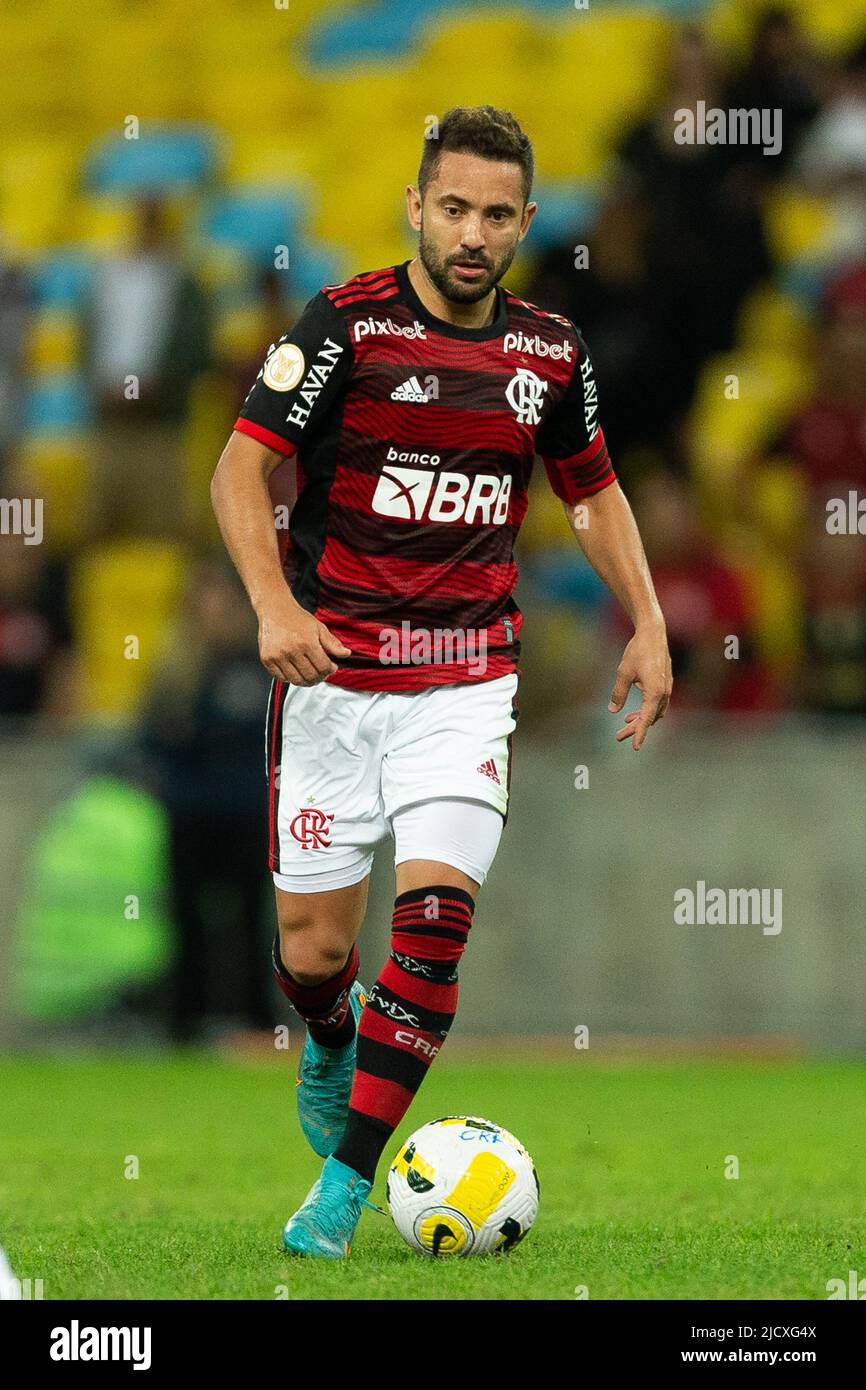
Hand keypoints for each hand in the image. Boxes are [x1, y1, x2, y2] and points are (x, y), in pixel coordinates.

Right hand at [257, 592, 351, 685]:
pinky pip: (280, 678)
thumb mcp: (319, 628)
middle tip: (321, 673)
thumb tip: (346, 654)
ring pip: (295, 680)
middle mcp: (291, 651)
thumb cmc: (297, 618)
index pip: (323, 667)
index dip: (330, 670)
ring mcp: (278, 656)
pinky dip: (289, 678)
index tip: (331, 667)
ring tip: (309, 674)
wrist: (274, 609)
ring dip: (305, 681)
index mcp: (307, 643)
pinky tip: (295, 671)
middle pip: (310, 676)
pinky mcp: (267, 659)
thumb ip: (332, 643)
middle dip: (319, 677)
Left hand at [608, 621, 672, 750]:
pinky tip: (635, 709)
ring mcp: (667, 687)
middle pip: (651, 718)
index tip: (635, 747)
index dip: (640, 733)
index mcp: (655, 692)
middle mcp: (664, 692)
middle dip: (636, 728)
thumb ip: (618, 693)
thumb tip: (613, 710)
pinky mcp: (666, 682)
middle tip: (619, 736)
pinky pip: (658, 703)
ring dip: (642, 719)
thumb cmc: (638, 651)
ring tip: (626, 722)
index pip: (646, 719)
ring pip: (655, 711)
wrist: (653, 633)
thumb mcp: (623, 673)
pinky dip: (647, 709)